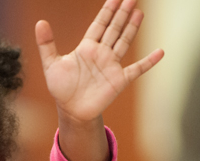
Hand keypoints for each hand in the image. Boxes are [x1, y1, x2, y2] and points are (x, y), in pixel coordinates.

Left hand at [35, 0, 163, 123]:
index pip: (99, 24)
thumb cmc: (61, 89)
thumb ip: (46, 43)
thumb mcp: (50, 64)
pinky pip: (137, 69)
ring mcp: (112, 66)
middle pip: (114, 29)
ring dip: (132, 28)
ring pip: (124, 42)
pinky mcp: (119, 80)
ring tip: (139, 12)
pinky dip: (148, 62)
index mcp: (87, 48)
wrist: (71, 111)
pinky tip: (160, 52)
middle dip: (122, 13)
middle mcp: (101, 54)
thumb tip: (40, 22)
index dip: (107, 11)